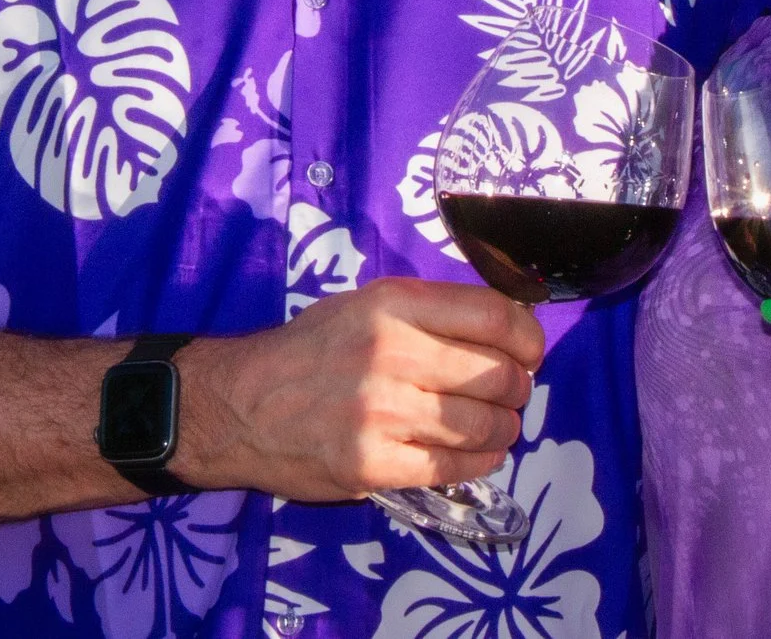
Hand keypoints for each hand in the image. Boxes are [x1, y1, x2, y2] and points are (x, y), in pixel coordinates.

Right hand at [171, 277, 543, 500]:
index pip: (494, 316)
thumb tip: (508, 326)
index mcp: (393, 305)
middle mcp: (391, 353)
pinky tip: (474, 456)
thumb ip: (430, 312)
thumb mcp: (365, 305)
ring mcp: (381, 412)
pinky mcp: (372, 463)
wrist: (240, 405)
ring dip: (502, 430)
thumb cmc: (311, 351)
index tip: (530, 353)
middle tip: (512, 395)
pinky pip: (452, 467)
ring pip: (482, 425)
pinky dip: (477, 463)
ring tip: (497, 428)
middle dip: (517, 389)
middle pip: (497, 374)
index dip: (528, 338)